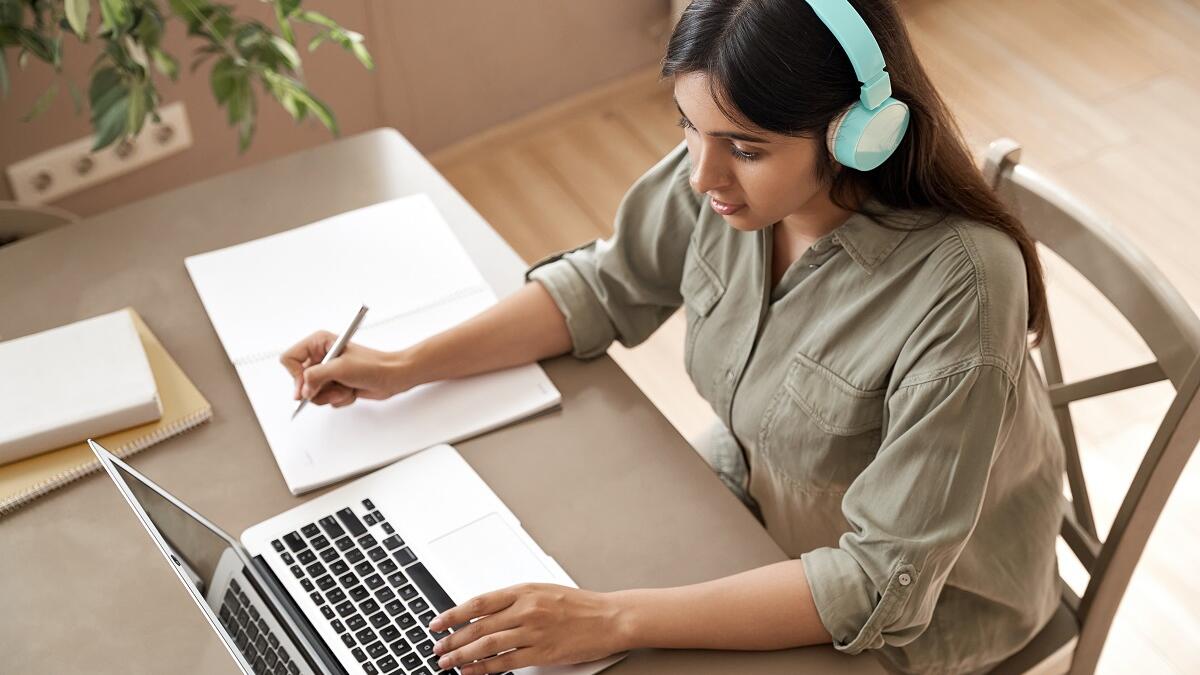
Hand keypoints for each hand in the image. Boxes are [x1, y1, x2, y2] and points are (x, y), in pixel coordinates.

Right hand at [279, 330, 408, 407]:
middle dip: (318, 389)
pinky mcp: (335, 384)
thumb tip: (301, 390)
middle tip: (334, 387)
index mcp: (318, 342)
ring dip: (331, 395)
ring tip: (346, 388)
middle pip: (299, 380)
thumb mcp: (340, 368)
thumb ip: (315, 377)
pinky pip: (325, 399)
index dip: (295, 375)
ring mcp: (327, 371)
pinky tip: (351, 391)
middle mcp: (320, 356)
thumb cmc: (372, 366)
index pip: (289, 359)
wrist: (393, 376)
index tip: (307, 385)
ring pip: (312, 393)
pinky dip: (339, 398)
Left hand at [429, 583, 627, 674]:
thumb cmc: (579, 605)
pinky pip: (506, 663)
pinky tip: (472, 672)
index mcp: (524, 590)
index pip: (478, 603)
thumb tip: (482, 613)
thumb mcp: (543, 591)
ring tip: (447, 663)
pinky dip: (485, 669)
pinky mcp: (542, 653)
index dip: (453, 614)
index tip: (436, 623)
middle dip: (452, 639)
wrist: (610, 617)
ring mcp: (534, 632)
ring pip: (488, 645)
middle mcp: (526, 610)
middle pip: (478, 626)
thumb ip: (514, 600)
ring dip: (462, 656)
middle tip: (437, 648)